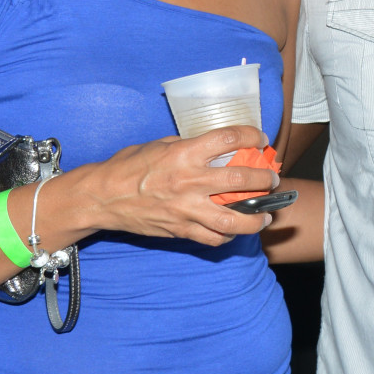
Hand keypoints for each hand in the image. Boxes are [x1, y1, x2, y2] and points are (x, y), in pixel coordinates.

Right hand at [70, 124, 278, 246]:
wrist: (102, 197)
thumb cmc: (128, 166)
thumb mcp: (159, 144)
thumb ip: (188, 145)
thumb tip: (215, 147)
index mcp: (184, 153)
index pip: (228, 139)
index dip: (251, 135)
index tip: (259, 138)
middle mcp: (189, 181)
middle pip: (241, 181)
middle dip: (264, 180)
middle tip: (272, 179)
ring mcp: (186, 209)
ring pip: (233, 220)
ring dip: (256, 218)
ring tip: (266, 215)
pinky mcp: (181, 230)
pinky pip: (213, 238)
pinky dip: (229, 236)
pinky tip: (236, 230)